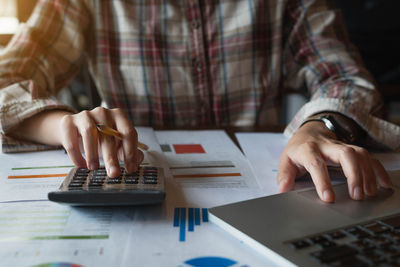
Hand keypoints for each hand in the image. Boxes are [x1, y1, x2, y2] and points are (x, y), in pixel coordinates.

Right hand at [59, 107, 143, 176]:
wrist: (75, 129)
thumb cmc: (101, 138)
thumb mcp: (116, 144)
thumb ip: (128, 151)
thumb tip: (138, 160)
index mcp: (119, 115)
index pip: (129, 133)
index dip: (131, 152)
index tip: (131, 169)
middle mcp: (103, 112)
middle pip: (110, 135)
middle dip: (112, 157)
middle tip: (113, 173)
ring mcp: (85, 115)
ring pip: (90, 133)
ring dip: (93, 153)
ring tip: (94, 168)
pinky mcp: (68, 121)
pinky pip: (71, 139)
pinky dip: (76, 154)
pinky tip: (80, 165)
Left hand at [277, 121, 392, 201]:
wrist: (309, 131)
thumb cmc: (298, 150)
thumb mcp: (286, 161)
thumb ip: (284, 175)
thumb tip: (283, 190)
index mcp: (308, 150)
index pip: (316, 164)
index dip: (323, 181)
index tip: (329, 198)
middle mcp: (327, 146)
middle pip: (345, 154)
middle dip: (354, 174)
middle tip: (357, 195)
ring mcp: (342, 146)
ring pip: (360, 154)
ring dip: (368, 174)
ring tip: (369, 193)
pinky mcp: (353, 149)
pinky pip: (369, 157)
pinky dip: (379, 170)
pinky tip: (385, 185)